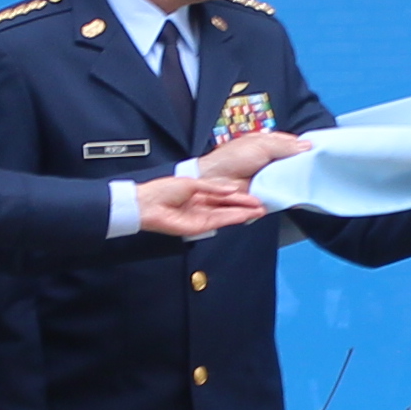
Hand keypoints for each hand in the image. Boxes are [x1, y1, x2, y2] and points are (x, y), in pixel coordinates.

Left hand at [132, 173, 267, 239]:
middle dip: (246, 205)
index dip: (240, 195)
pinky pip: (219, 221)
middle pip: (229, 206)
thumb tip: (231, 188)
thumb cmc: (163, 190)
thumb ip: (213, 187)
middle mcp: (203, 205)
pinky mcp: (199, 226)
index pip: (225, 195)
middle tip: (262, 205)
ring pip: (227, 215)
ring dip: (243, 213)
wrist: (148, 204)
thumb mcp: (192, 183)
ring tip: (259, 210)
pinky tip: (244, 215)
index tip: (254, 195)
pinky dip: (232, 218)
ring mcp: (202, 216)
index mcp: (200, 193)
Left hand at [191, 124, 311, 186]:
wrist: (215, 181)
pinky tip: (305, 195)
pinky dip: (292, 195)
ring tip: (317, 181)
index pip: (291, 145)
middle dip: (304, 166)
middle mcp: (270, 161)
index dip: (304, 148)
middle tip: (320, 168)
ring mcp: (269, 178)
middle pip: (293, 163)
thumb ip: (285, 145)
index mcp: (267, 144)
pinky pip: (283, 194)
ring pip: (290, 179)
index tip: (319, 151)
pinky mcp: (267, 194)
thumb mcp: (261, 145)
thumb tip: (307, 145)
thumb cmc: (233, 158)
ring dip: (300, 181)